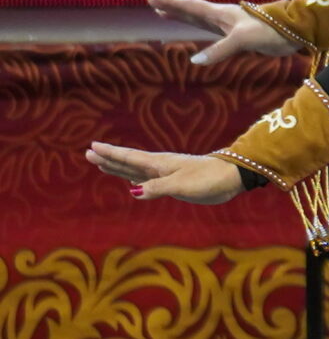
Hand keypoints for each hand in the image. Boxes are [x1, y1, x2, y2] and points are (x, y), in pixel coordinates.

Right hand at [87, 143, 245, 204]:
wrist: (230, 177)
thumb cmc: (208, 179)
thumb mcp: (182, 184)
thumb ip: (158, 187)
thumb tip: (133, 191)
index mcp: (159, 164)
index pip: (129, 157)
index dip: (110, 153)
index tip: (92, 147)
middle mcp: (159, 167)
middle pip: (127, 162)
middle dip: (108, 159)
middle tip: (88, 153)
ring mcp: (165, 174)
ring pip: (135, 170)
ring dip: (118, 168)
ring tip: (102, 164)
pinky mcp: (173, 182)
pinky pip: (146, 179)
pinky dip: (134, 178)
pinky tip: (129, 180)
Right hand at [148, 0, 296, 64]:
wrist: (295, 33)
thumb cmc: (271, 31)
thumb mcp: (244, 39)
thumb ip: (220, 49)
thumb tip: (195, 61)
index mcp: (221, 14)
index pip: (190, 6)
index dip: (170, 1)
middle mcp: (222, 17)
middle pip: (190, 9)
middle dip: (170, 5)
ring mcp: (229, 26)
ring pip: (198, 19)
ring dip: (180, 16)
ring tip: (163, 12)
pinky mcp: (237, 36)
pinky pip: (209, 31)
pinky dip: (198, 30)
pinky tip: (196, 32)